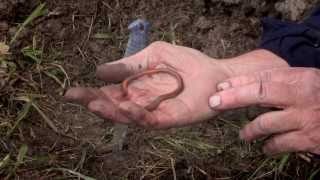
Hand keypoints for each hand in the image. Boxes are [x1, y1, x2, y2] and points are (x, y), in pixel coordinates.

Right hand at [65, 41, 231, 128]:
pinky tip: (125, 106)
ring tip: (95, 103)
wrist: (214, 72)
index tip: (70, 93)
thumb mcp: (153, 55)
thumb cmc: (186, 62)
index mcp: (135, 88)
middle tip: (75, 97)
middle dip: (94, 103)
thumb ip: (129, 64)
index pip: (108, 93)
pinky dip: (136, 115)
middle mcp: (141, 103)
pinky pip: (149, 121)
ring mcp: (154, 112)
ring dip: (110, 112)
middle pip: (113, 107)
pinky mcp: (169, 119)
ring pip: (127, 117)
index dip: (90, 94)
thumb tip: (99, 71)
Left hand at [209, 67, 319, 154]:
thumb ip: (279, 80)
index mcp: (298, 78)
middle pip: (259, 94)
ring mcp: (303, 119)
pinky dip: (269, 147)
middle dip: (233, 98)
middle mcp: (299, 97)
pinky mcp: (309, 139)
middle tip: (214, 102)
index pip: (262, 77)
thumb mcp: (305, 80)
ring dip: (249, 130)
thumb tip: (244, 83)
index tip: (220, 86)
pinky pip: (280, 144)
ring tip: (243, 135)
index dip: (238, 82)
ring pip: (265, 123)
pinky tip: (264, 148)